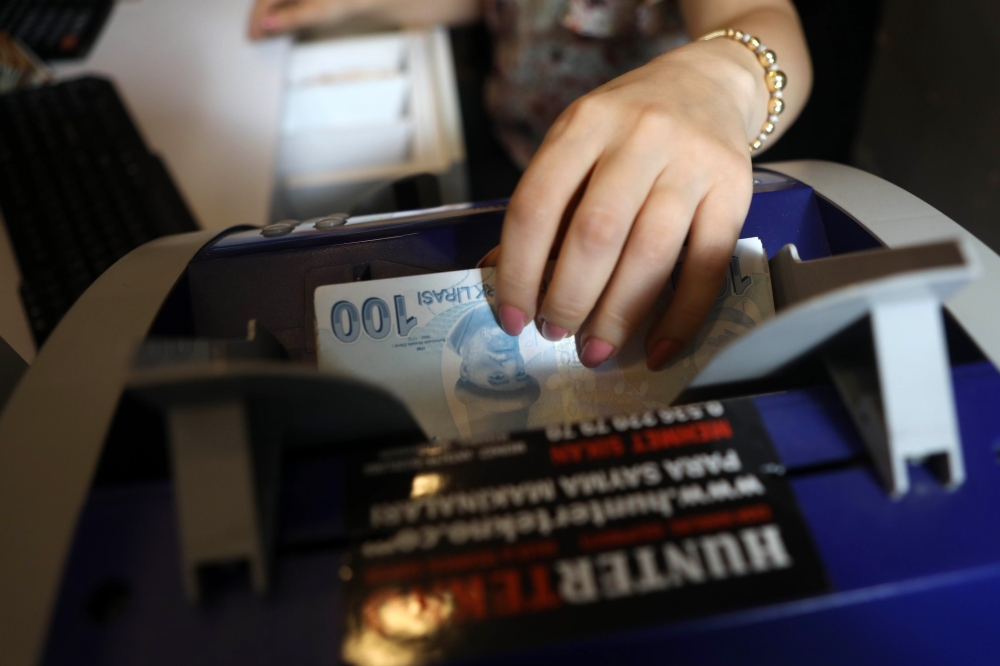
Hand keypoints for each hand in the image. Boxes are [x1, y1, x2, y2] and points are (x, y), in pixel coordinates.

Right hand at [248, 0, 352, 38]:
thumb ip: (288, 19)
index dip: (256, 20)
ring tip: (263, 34)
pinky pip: (281, 3)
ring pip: (272, 2)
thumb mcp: (313, 14)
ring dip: (267, 17)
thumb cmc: (337, 3)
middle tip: (254, 38)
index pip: (264, 2)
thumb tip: (266, 24)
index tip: (253, 36)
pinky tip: (276, 25)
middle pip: (266, 1)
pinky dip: (276, 14)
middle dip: (259, 19)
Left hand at [490, 39, 767, 369]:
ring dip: (619, 314)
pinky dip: (681, 317)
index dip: (519, 270)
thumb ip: (545, 206)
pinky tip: (658, 350)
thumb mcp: (576, 145)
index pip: (537, 204)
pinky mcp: (735, 190)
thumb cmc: (628, 128)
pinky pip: (708, 265)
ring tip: (596, 350)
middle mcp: (640, 135)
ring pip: (651, 252)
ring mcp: (692, 161)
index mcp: (585, 123)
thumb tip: (497, 274)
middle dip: (570, 297)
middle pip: (596, 232)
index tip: (512, 317)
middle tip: (555, 334)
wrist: (707, 85)